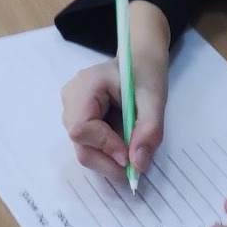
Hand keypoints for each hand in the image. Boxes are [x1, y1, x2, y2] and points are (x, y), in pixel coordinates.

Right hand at [61, 2, 170, 180]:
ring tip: (132, 153)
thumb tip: (137, 165)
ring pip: (84, 149)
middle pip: (80, 144)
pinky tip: (123, 146)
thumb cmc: (145, 71)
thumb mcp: (154, 98)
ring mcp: (72, 110)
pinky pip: (89, 146)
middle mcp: (71, 99)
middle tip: (135, 166)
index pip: (81, 127)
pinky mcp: (80, 120)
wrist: (140, 60)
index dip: (104, 146)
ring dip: (109, 160)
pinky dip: (107, 154)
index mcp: (85, 86)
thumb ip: (148, 130)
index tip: (130, 156)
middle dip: (108, 161)